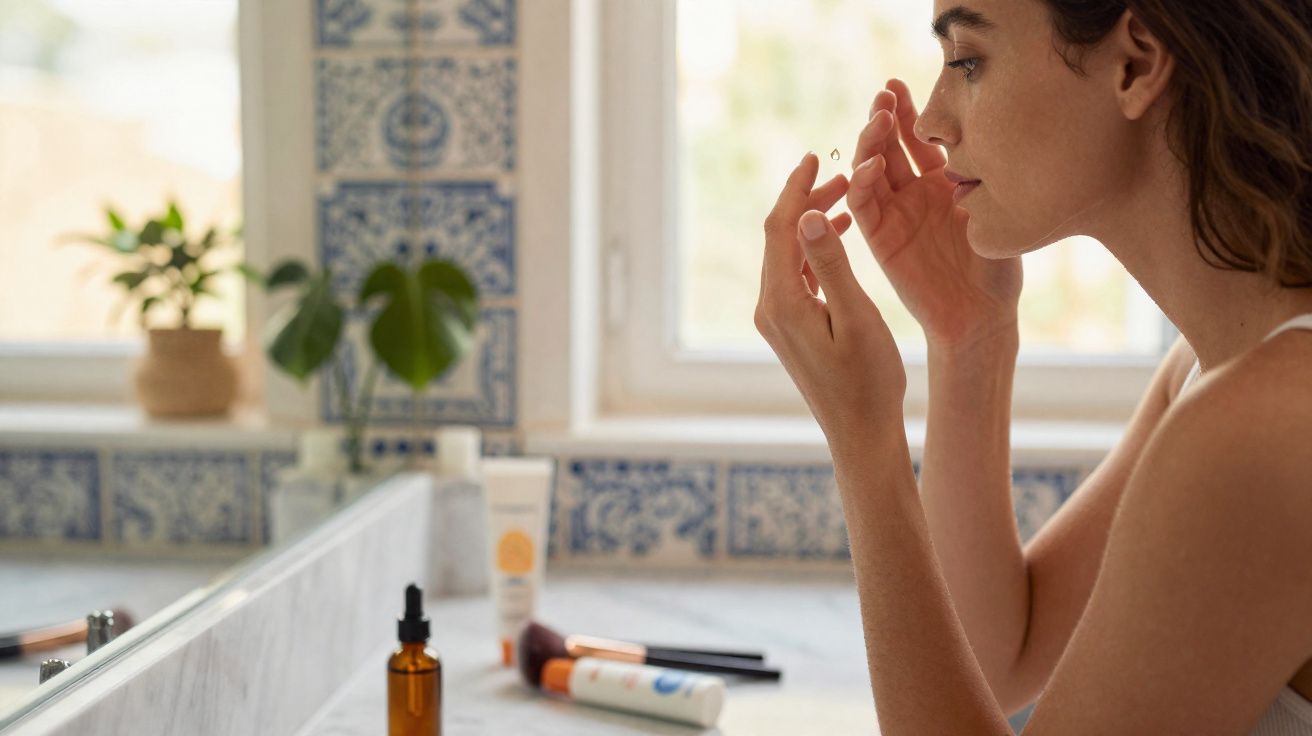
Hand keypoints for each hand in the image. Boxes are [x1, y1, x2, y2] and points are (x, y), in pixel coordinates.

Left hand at [756, 152, 906, 447]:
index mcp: (782, 303)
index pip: (780, 229)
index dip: (796, 189)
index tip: (814, 155)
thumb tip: (806, 215)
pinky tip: (839, 235)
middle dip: (807, 199)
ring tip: (849, 196)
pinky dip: (816, 249)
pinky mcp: (790, 327)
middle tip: (844, 171)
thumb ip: (832, 264)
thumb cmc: (868, 381)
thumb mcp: (857, 317)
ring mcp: (778, 319)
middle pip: (780, 237)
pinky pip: (797, 274)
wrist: (861, 434)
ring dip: (813, 223)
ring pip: (789, 254)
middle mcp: (771, 308)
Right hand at [848, 78, 1022, 351]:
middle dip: (884, 118)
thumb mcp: (995, 206)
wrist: (982, 314)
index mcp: (943, 183)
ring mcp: (895, 215)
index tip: (899, 84)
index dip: (908, 112)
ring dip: (869, 143)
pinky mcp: (880, 240)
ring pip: (871, 170)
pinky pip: (864, 205)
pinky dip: (862, 183)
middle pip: (890, 147)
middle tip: (884, 95)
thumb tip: (967, 131)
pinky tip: (871, 164)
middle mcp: (914, 195)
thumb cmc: (997, 267)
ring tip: (877, 119)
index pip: (920, 139)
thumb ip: (975, 170)